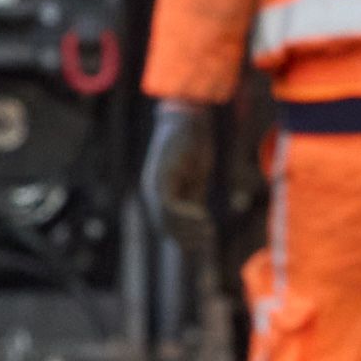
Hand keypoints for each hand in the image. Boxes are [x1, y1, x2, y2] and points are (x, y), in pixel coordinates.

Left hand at [140, 99, 225, 244]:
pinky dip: (187, 216)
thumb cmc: (194, 145)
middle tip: (208, 241)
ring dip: (188, 230)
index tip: (206, 241)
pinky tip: (203, 217)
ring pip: (166, 220)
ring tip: (208, 231)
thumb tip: (199, 221)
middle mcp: (152, 191)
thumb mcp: (196, 179)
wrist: (190, 120)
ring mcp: (154, 186)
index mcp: (159, 192)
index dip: (186, 237)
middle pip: (164, 226)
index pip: (167, 225)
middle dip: (187, 238)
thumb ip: (194, 199)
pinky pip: (170, 207)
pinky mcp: (161, 179)